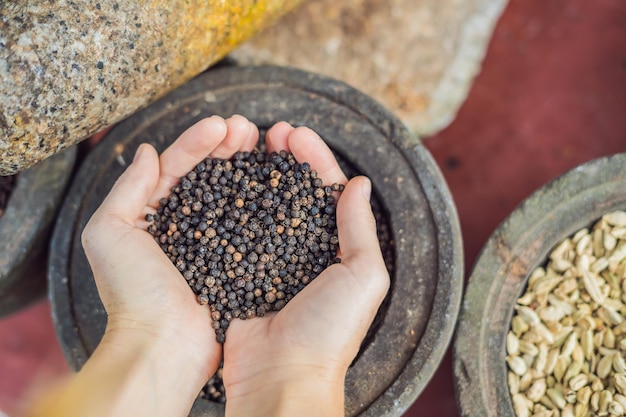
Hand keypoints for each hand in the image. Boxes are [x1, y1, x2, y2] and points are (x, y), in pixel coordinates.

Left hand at [80, 115, 258, 413]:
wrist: (163, 345)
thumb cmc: (132, 292)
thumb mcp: (108, 233)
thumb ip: (126, 189)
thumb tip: (146, 152)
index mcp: (151, 215)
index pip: (176, 167)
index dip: (197, 142)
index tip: (222, 124)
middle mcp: (182, 225)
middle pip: (207, 175)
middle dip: (226, 146)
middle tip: (248, 128)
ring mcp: (211, 242)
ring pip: (230, 193)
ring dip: (245, 165)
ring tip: (261, 142)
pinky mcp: (235, 260)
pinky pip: (248, 224)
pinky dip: (259, 200)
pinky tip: (273, 181)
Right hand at [222, 123, 389, 416]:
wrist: (283, 376)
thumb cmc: (330, 332)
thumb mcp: (363, 276)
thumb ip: (360, 228)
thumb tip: (359, 183)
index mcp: (335, 249)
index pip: (325, 190)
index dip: (313, 158)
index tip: (295, 134)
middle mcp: (301, 251)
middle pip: (291, 191)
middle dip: (284, 158)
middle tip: (272, 132)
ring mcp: (267, 259)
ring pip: (261, 204)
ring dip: (256, 173)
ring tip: (247, 145)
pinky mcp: (238, 271)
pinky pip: (234, 229)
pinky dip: (230, 202)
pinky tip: (222, 180)